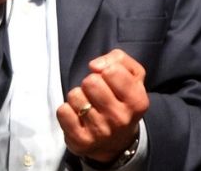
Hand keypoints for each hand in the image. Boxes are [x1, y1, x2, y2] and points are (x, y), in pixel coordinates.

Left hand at [57, 49, 149, 163]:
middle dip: (90, 82)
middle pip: (91, 82)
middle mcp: (121, 119)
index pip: (112, 71)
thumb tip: (94, 66)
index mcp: (137, 101)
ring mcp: (100, 132)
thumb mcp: (132, 75)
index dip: (106, 70)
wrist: (117, 142)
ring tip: (88, 106)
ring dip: (78, 97)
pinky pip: (63, 112)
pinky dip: (67, 110)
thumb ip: (118, 59)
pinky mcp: (81, 141)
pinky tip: (78, 117)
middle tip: (96, 93)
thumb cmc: (122, 99)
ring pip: (75, 96)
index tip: (108, 80)